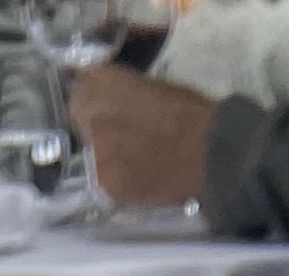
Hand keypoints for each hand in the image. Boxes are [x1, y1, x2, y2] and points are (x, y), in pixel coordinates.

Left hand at [71, 65, 215, 207]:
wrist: (209, 152)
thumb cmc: (190, 113)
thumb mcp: (150, 86)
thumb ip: (122, 93)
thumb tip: (113, 104)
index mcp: (103, 80)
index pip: (80, 90)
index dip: (94, 103)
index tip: (107, 112)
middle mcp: (91, 112)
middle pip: (82, 123)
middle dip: (98, 130)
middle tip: (126, 139)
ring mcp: (96, 150)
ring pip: (93, 156)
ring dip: (110, 159)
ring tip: (140, 163)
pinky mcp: (107, 182)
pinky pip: (107, 182)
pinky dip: (120, 182)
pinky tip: (142, 181)